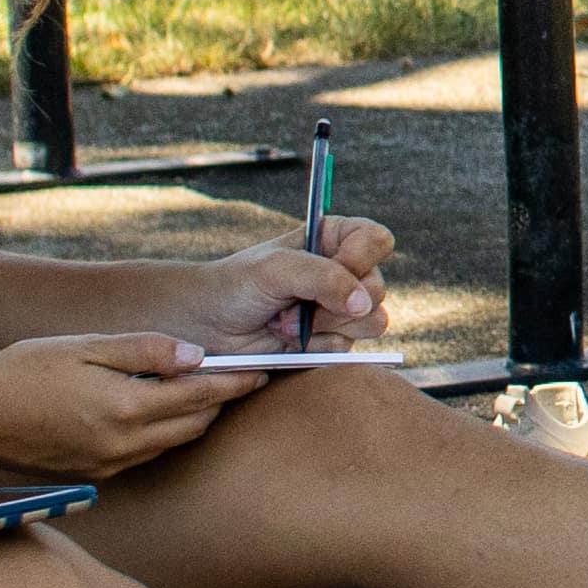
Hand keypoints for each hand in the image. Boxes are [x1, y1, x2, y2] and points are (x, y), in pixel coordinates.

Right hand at [0, 333, 269, 479]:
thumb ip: (144, 351)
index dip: (236, 380)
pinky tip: (156, 409)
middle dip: (221, 400)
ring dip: (193, 417)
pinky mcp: (96, 476)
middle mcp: (124, 445)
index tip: (262, 366)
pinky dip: (162, 432)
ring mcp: (110, 466)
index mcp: (125, 409)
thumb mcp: (84, 348)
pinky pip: (146, 453)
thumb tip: (195, 354)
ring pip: (174, 441)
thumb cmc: (22, 371)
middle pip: (195, 424)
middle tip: (240, 373)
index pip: (201, 395)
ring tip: (203, 388)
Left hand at [187, 227, 387, 353]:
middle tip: (294, 304)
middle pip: (377, 288)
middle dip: (334, 303)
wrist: (209, 325)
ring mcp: (340, 309)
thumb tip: (364, 304)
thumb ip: (323, 277)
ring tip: (284, 322)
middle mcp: (344, 272)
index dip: (362, 258)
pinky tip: (285, 338)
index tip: (336, 267)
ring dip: (324, 327)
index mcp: (334, 239)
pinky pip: (346, 348)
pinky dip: (314, 346)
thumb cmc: (236, 285)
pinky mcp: (332, 340)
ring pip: (371, 322)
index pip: (377, 241)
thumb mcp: (276, 269)